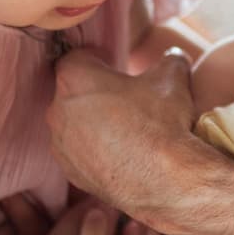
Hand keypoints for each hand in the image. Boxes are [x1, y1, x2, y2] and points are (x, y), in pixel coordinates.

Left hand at [46, 50, 233, 234]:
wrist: (163, 178)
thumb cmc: (161, 123)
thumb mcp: (173, 78)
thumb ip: (170, 59)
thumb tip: (175, 56)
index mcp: (76, 78)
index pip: (75, 57)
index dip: (95, 57)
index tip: (112, 64)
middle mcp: (58, 110)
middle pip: (71, 91)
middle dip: (94, 91)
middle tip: (123, 97)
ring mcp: (61, 144)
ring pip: (73, 123)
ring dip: (92, 122)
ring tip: (125, 128)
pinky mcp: (70, 172)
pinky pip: (79, 152)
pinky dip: (95, 150)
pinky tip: (123, 153)